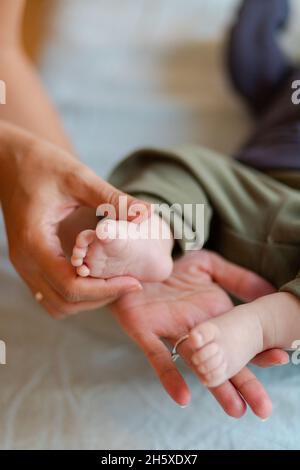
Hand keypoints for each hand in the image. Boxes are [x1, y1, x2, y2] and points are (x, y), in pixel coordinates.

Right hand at [0, 122, 144, 316]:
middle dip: (101, 297)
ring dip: (88, 300)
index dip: (106, 289)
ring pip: (56, 304)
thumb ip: (113, 199)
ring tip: (115, 280)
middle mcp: (24, 260)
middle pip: (65, 302)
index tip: (134, 281)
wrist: (11, 161)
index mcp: (35, 241)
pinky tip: (95, 275)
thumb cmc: (42, 164)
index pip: (71, 286)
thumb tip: (148, 214)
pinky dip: (75, 294)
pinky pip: (51, 293)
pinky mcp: (28, 263)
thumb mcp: (79, 178)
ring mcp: (24, 264)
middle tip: (130, 282)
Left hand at [112, 250, 287, 418]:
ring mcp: (171, 333)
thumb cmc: (174, 268)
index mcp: (211, 320)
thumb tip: (269, 291)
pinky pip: (158, 357)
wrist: (140, 262)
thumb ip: (237, 278)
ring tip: (235, 408)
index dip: (259, 350)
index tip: (281, 357)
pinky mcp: (145, 331)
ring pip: (196, 365)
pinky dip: (170, 376)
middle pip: (223, 362)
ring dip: (215, 387)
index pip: (239, 341)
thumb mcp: (209, 266)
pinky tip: (184, 396)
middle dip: (244, 384)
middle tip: (263, 408)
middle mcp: (195, 332)